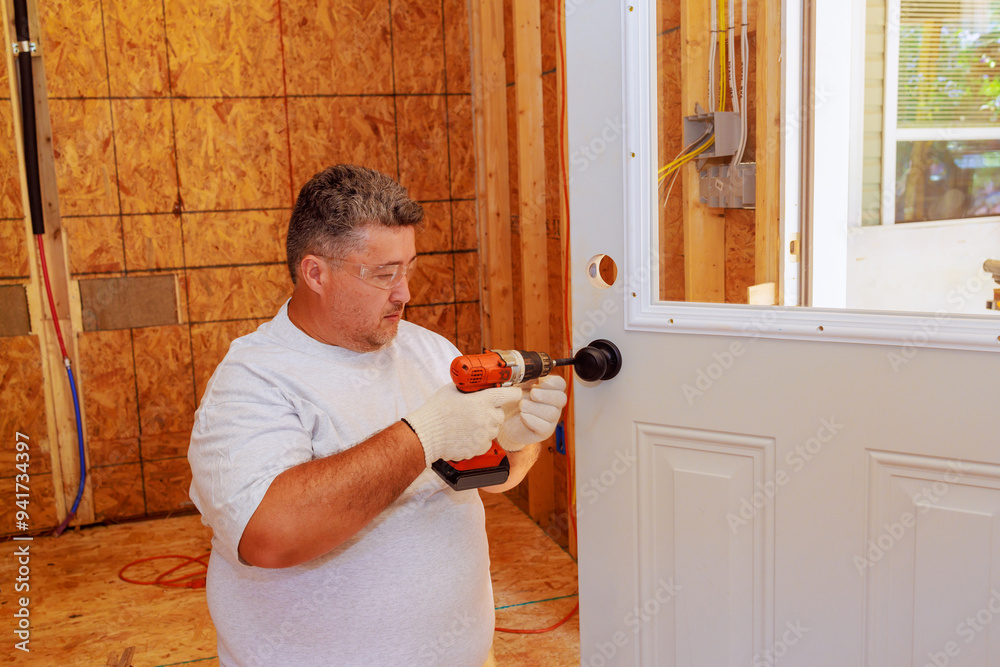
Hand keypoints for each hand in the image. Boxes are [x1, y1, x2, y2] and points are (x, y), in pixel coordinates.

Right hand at [404, 384, 522, 465]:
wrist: (427, 434)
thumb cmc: (437, 411)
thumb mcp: (453, 390)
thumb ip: (469, 387)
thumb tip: (475, 384)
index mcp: (484, 400)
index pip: (510, 394)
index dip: (513, 393)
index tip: (514, 393)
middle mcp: (488, 417)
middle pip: (500, 414)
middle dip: (491, 412)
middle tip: (476, 412)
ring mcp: (485, 434)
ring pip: (493, 429)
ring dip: (485, 427)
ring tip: (467, 425)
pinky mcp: (481, 447)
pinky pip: (486, 442)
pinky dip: (478, 440)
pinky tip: (465, 435)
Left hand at [498, 374, 567, 451]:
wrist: (504, 421)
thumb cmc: (513, 402)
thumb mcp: (518, 387)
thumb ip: (525, 379)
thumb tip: (530, 371)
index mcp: (549, 391)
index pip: (560, 384)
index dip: (553, 382)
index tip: (541, 381)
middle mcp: (554, 405)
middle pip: (561, 398)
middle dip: (546, 395)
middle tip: (532, 394)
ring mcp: (551, 419)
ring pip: (552, 413)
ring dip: (535, 407)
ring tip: (522, 406)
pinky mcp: (544, 432)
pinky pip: (544, 426)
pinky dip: (532, 420)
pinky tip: (522, 416)